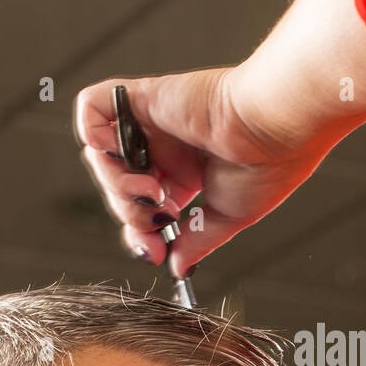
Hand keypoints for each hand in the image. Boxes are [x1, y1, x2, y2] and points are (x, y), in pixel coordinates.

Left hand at [73, 68, 319, 274]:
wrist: (274, 129)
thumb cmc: (267, 165)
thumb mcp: (229, 215)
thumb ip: (198, 241)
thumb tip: (178, 267)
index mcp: (188, 172)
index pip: (143, 208)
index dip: (141, 233)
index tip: (155, 253)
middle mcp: (166, 147)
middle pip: (120, 188)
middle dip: (131, 214)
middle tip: (160, 219)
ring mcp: (152, 123)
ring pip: (103, 157)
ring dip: (117, 184)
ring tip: (151, 189)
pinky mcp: (143, 98)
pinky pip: (92, 107)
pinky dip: (92, 131)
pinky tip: (117, 152)